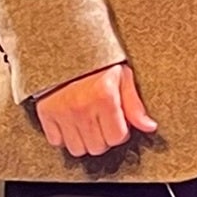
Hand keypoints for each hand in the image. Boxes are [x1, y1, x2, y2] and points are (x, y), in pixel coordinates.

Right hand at [34, 62, 156, 157]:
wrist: (66, 46)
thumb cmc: (98, 62)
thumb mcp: (122, 76)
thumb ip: (135, 105)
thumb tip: (150, 127)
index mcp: (104, 96)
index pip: (117, 137)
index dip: (121, 131)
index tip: (118, 121)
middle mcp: (82, 107)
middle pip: (98, 147)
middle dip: (104, 137)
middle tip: (103, 121)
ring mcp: (62, 112)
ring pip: (77, 149)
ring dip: (85, 141)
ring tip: (88, 123)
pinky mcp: (46, 113)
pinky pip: (56, 142)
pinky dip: (64, 137)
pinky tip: (71, 123)